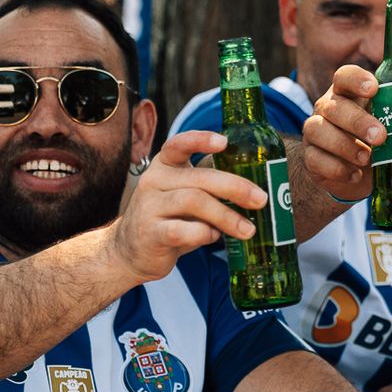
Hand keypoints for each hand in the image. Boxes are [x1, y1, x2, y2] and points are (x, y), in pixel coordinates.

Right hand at [109, 130, 265, 285]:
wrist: (130, 251)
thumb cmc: (169, 218)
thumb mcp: (185, 194)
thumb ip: (209, 185)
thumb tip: (256, 185)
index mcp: (164, 166)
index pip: (178, 144)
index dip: (200, 140)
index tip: (224, 142)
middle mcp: (154, 181)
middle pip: (198, 178)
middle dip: (234, 187)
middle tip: (261, 200)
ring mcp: (149, 207)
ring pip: (193, 202)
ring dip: (226, 216)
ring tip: (248, 229)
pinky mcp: (150, 234)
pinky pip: (183, 230)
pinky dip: (205, 234)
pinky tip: (213, 237)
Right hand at [301, 65, 391, 202]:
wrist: (354, 176)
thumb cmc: (377, 143)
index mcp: (350, 94)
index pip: (344, 75)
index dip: (356, 79)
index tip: (374, 88)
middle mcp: (328, 108)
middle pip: (333, 106)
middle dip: (357, 121)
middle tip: (381, 137)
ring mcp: (316, 132)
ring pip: (319, 130)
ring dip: (345, 146)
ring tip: (367, 159)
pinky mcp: (311, 158)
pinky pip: (316, 160)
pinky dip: (337, 168)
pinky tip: (355, 175)